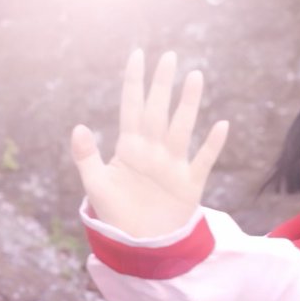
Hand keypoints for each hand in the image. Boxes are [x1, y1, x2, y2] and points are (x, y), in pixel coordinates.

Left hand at [71, 49, 228, 238]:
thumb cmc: (116, 216)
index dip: (134, 82)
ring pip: (182, 128)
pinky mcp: (189, 185)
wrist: (140, 246)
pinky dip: (212, 145)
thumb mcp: (96, 186)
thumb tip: (79, 127)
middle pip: (159, 111)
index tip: (138, 54)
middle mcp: (153, 151)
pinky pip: (203, 161)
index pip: (132, 107)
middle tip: (170, 56)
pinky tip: (221, 125)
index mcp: (129, 148)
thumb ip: (86, 157)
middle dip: (163, 84)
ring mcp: (173, 166)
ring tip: (195, 77)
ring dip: (188, 104)